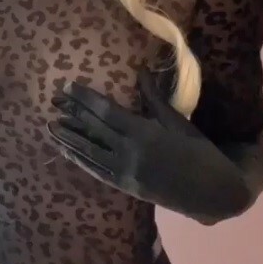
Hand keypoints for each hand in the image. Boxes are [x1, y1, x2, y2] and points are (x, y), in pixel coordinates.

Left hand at [46, 66, 249, 223]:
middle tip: (52, 100)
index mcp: (145, 134)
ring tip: (49, 125)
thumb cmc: (200, 152)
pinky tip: (66, 151)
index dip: (85, 98)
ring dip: (68, 138)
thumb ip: (154, 99)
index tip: (67, 87)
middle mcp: (130, 154)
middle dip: (72, 113)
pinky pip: (96, 171)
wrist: (213, 193)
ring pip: (89, 153)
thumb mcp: (178, 122)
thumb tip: (141, 70)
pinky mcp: (125, 187)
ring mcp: (126, 173)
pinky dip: (79, 160)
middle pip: (94, 130)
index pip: (106, 112)